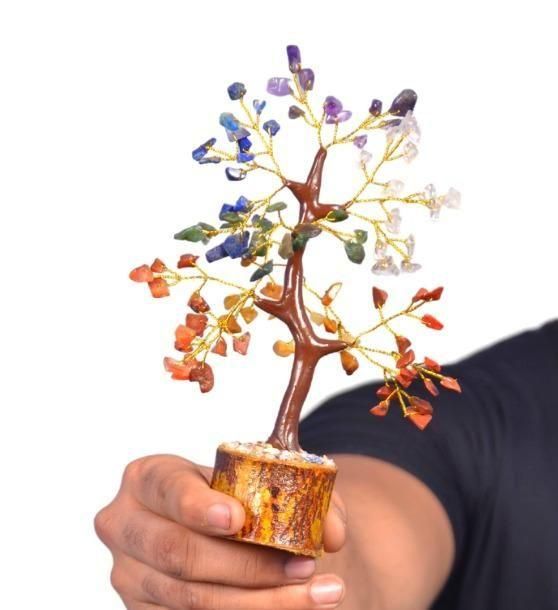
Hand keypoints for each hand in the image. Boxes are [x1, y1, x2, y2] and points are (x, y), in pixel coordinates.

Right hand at [95, 454, 346, 608]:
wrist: (202, 522)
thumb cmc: (227, 491)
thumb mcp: (249, 476)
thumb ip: (296, 491)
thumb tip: (333, 533)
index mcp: (146, 478)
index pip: (167, 489)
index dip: (199, 506)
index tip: (240, 519)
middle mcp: (125, 526)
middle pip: (179, 554)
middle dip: (247, 566)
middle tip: (304, 566)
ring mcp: (129, 575)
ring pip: (191, 599)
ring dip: (259, 602)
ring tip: (316, 593)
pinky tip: (286, 609)